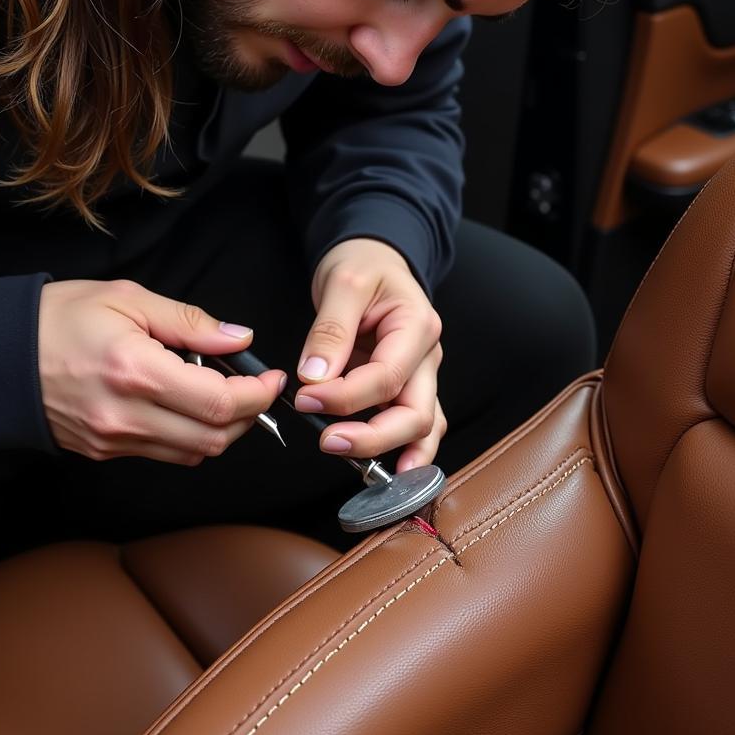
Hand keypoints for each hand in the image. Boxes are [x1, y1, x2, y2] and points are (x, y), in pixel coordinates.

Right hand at [38, 280, 285, 464]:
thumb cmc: (59, 318)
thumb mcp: (128, 301)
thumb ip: (191, 322)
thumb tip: (240, 339)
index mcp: (136, 372)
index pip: (222, 404)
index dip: (259, 394)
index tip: (271, 378)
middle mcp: (126, 416)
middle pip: (216, 438)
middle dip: (250, 416)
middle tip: (255, 388)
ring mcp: (114, 440)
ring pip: (194, 454)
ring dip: (224, 430)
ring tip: (224, 395)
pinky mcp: (105, 452)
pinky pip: (166, 454)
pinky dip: (191, 437)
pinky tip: (188, 407)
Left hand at [294, 239, 445, 470]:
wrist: (373, 258)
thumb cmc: (363, 265)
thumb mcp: (342, 283)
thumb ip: (331, 330)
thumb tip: (315, 378)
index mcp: (418, 327)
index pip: (388, 377)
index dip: (346, 396)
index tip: (306, 398)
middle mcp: (427, 357)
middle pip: (415, 414)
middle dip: (373, 437)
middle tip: (328, 442)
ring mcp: (421, 376)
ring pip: (422, 427)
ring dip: (394, 453)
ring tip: (365, 475)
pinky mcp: (406, 388)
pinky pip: (414, 426)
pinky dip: (403, 452)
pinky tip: (387, 474)